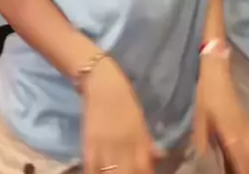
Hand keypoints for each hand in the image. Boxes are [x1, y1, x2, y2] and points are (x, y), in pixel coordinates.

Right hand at [82, 57, 162, 173]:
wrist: (103, 83)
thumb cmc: (124, 100)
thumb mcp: (139, 120)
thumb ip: (147, 142)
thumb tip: (159, 157)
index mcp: (140, 141)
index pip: (144, 170)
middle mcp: (125, 147)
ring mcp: (106, 147)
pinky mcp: (89, 144)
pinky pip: (91, 168)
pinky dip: (94, 173)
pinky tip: (97, 173)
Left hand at [198, 57, 248, 172]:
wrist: (217, 75)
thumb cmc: (206, 97)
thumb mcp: (199, 121)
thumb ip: (203, 144)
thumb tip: (203, 162)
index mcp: (231, 135)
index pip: (242, 161)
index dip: (245, 172)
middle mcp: (244, 134)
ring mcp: (248, 129)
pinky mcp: (248, 126)